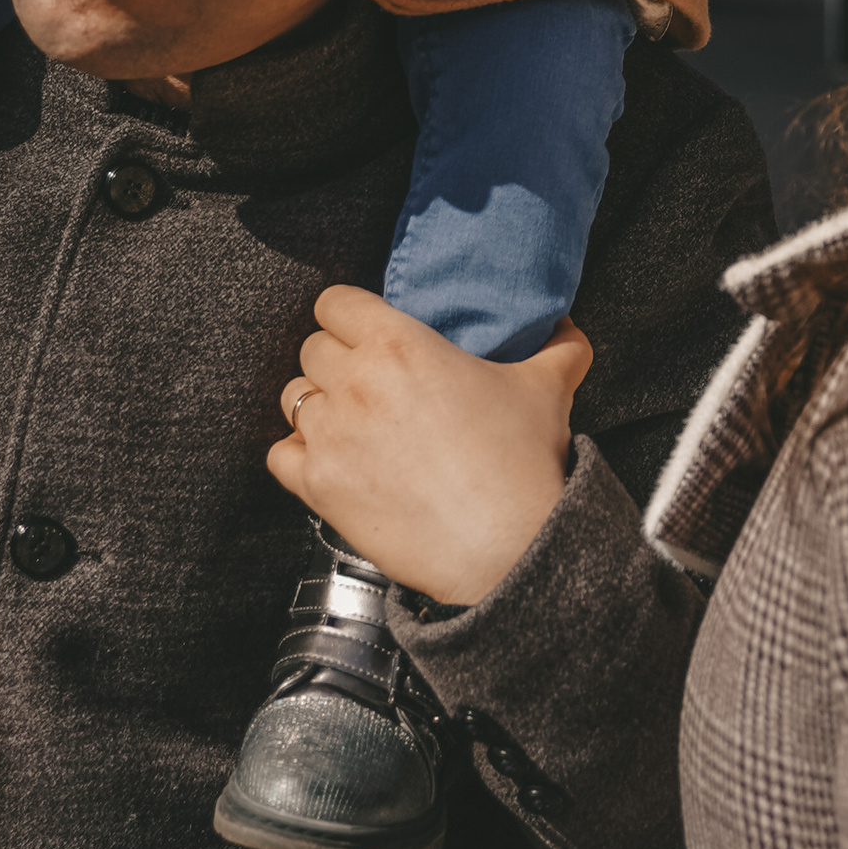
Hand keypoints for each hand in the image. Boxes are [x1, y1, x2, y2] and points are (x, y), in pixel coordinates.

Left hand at [266, 286, 588, 605]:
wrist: (509, 545)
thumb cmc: (523, 464)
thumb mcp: (548, 388)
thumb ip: (559, 347)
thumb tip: (567, 327)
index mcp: (400, 344)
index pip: (336, 303)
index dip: (350, 314)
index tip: (366, 330)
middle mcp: (356, 382)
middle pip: (313, 349)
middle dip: (337, 360)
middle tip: (368, 382)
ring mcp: (332, 435)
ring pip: (294, 398)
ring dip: (318, 405)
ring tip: (350, 422)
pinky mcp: (320, 486)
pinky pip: (281, 455)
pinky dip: (299, 454)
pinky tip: (332, 459)